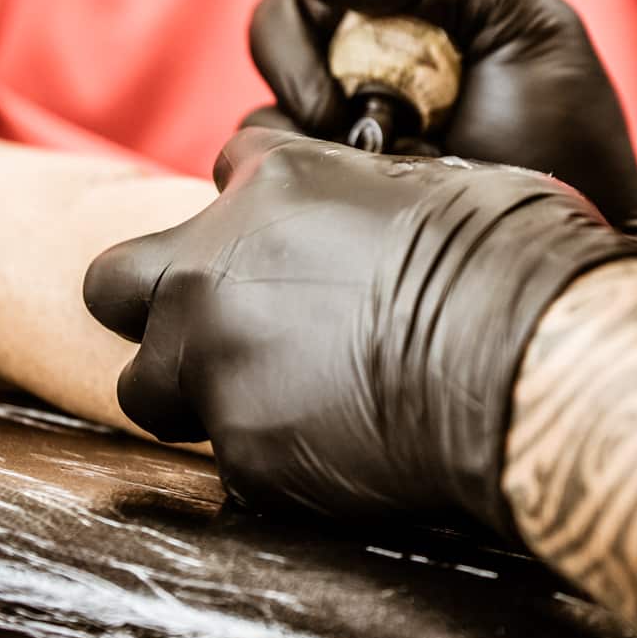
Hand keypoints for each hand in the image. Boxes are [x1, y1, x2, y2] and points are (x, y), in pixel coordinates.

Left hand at [82, 127, 636, 532]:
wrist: (523, 357)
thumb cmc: (508, 257)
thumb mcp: (438, 181)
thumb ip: (371, 193)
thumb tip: (388, 208)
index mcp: (272, 183)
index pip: (225, 172)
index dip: (256, 212)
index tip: (295, 242)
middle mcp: (215, 266)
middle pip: (114, 282)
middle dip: (151, 308)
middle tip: (222, 332)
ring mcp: (215, 360)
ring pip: (144, 387)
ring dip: (193, 395)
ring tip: (275, 408)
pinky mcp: (241, 452)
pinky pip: (228, 465)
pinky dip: (272, 464)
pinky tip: (335, 457)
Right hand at [248, 0, 636, 234]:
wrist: (557, 262)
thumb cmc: (563, 145)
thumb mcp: (529, 24)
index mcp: (422, 4)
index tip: (366, 5)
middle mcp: (372, 54)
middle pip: (284, 10)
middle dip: (295, 41)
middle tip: (340, 97)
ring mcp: (339, 119)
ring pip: (264, 77)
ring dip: (292, 96)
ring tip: (353, 144)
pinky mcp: (314, 181)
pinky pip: (254, 151)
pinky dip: (282, 159)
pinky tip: (347, 180)